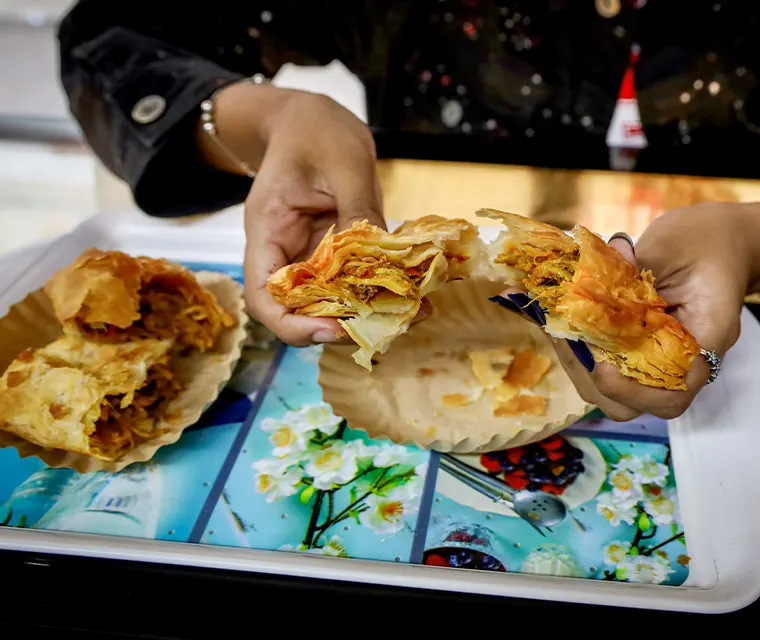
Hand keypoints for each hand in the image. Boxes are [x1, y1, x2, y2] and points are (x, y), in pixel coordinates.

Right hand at [241, 91, 390, 345]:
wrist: (310, 119)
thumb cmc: (317, 130)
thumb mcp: (344, 162)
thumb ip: (359, 209)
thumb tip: (379, 257)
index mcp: (267, 230)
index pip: (263, 296)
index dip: (293, 324)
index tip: (334, 329)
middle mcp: (283, 251)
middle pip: (296, 310)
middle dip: (337, 326)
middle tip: (389, 325)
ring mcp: (308, 254)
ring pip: (326, 302)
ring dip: (363, 314)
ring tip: (411, 314)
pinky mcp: (332, 253)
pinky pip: (349, 282)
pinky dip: (377, 293)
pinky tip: (413, 293)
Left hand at [497, 203, 756, 419]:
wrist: (714, 239)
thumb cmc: (702, 242)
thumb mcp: (673, 248)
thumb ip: (635, 268)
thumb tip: (591, 275)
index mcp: (703, 341)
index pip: (670, 394)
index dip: (631, 389)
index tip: (601, 363)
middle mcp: (680, 362)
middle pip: (634, 403)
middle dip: (592, 379)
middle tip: (569, 340)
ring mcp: (654, 360)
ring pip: (611, 392)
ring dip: (578, 366)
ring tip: (559, 330)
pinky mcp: (633, 351)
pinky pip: (602, 368)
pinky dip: (576, 352)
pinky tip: (558, 324)